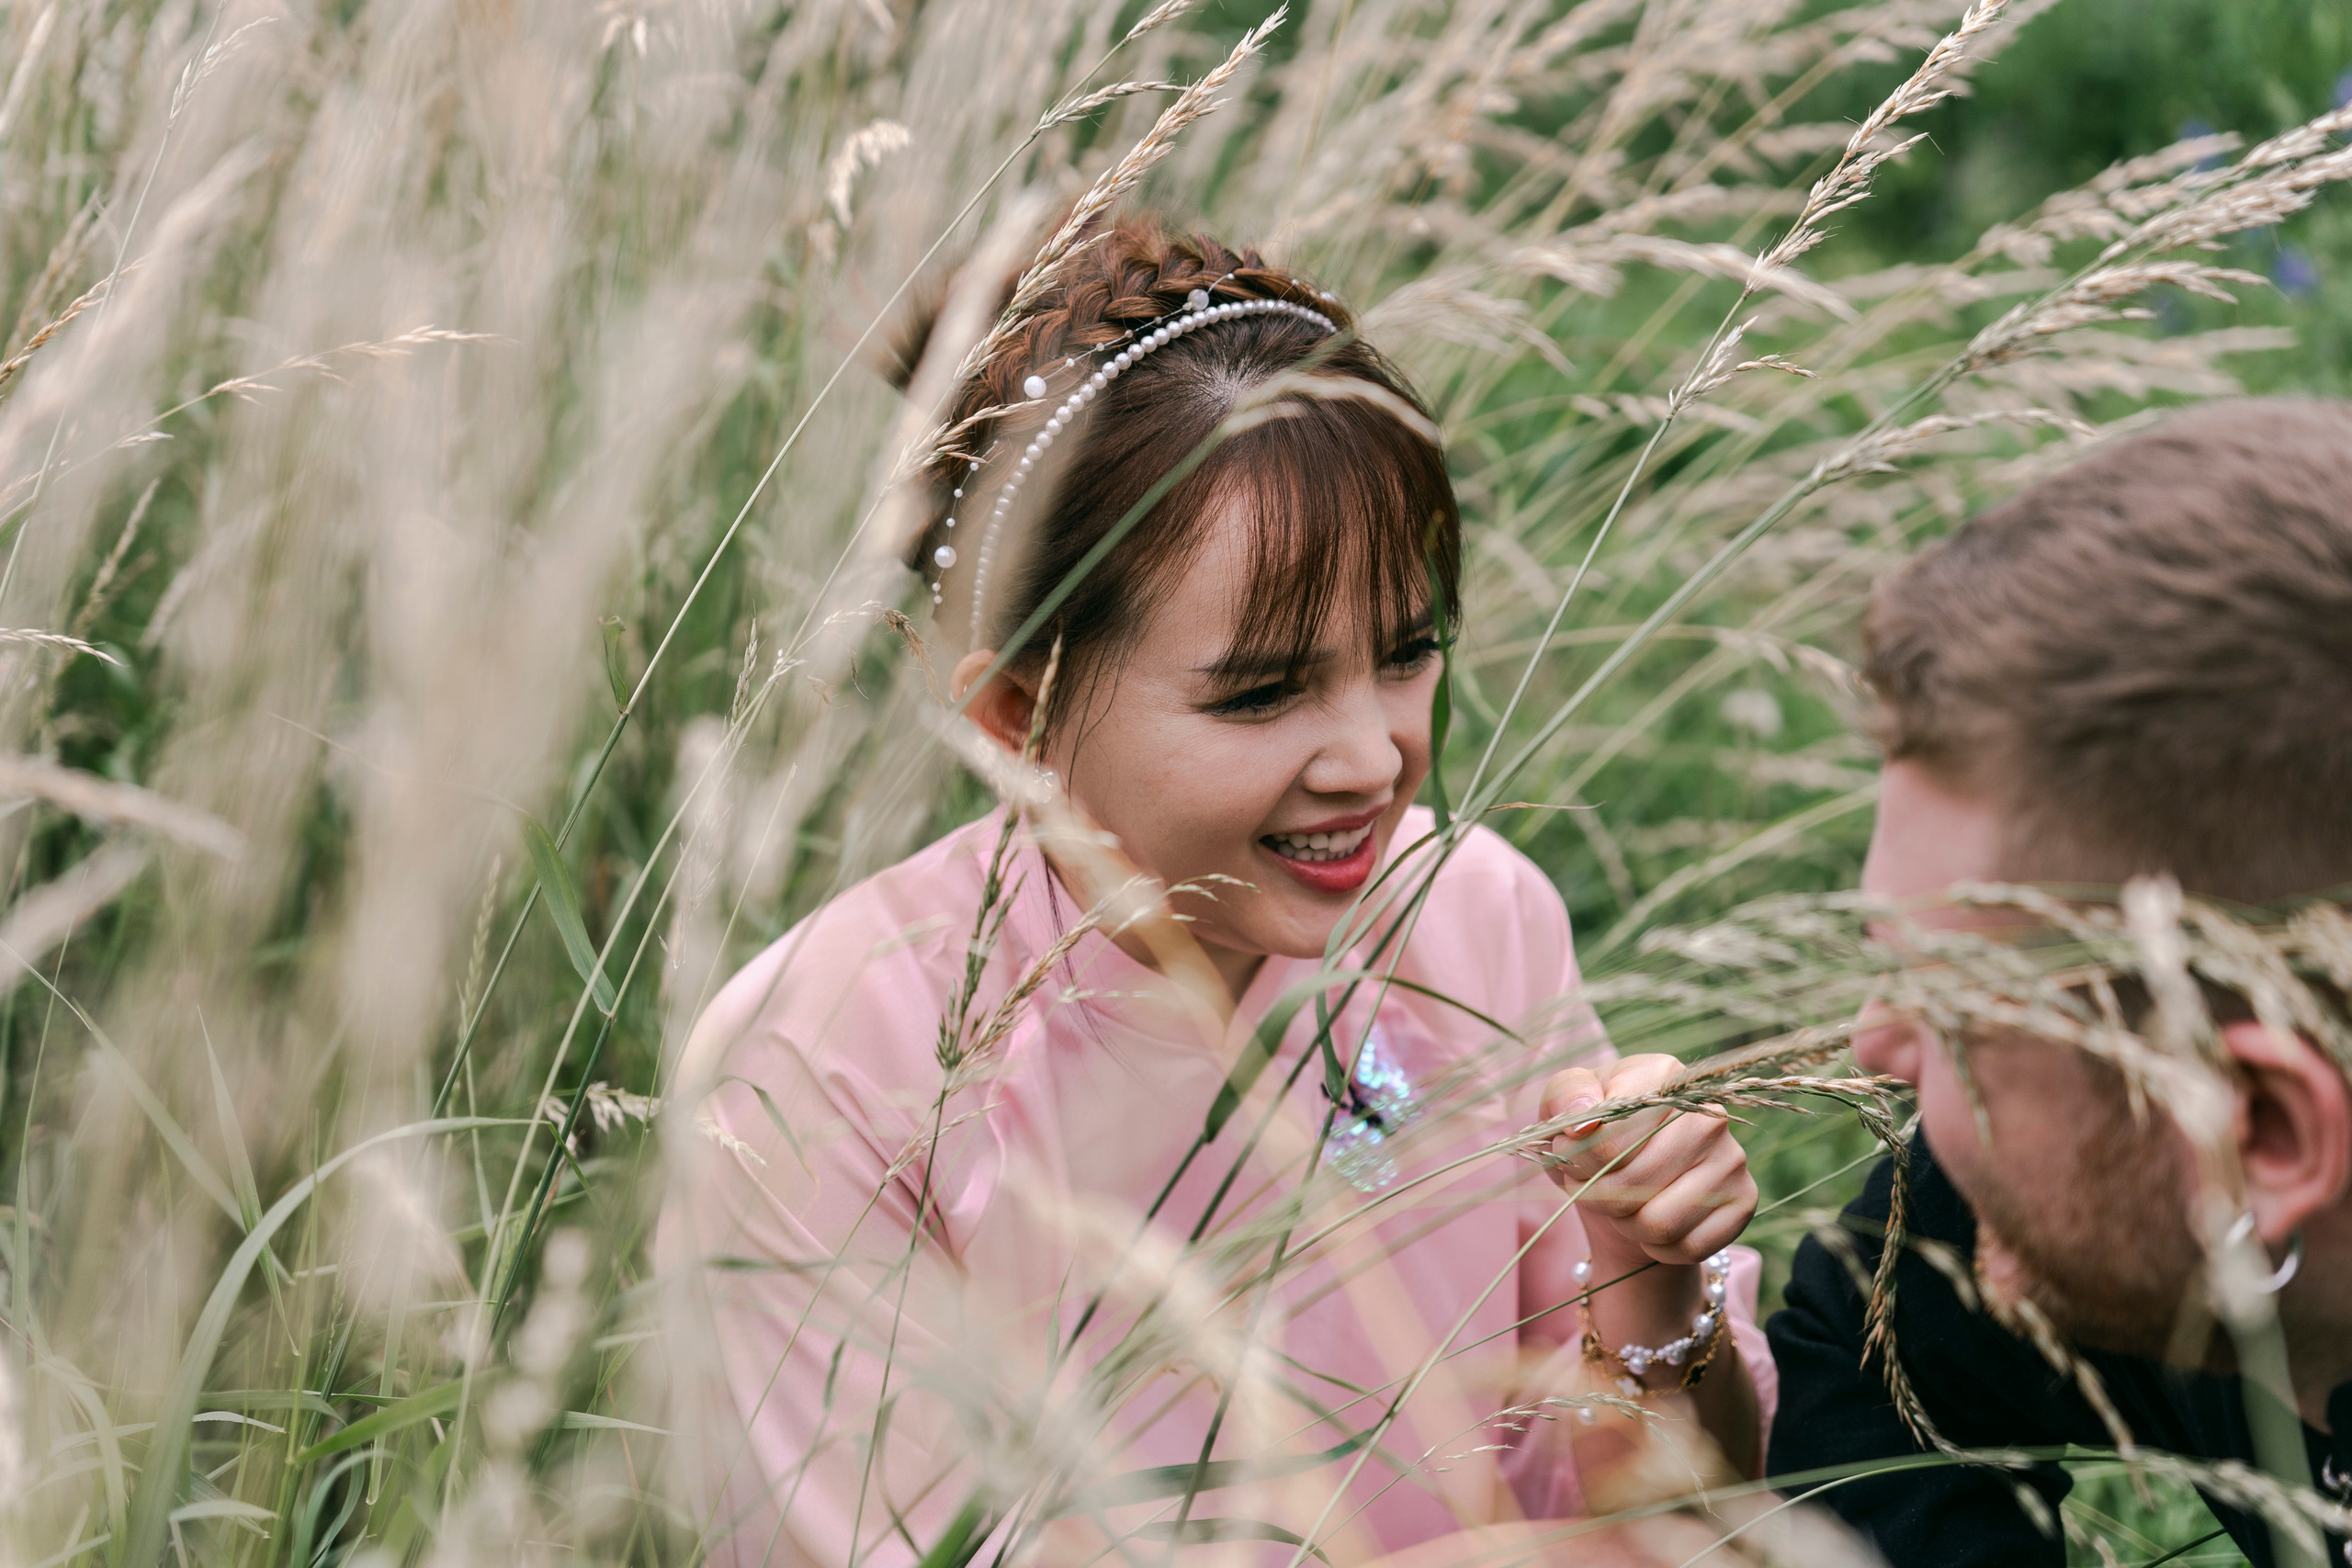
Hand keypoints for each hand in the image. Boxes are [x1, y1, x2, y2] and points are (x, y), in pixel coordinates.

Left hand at [1540, 1054, 1756, 1266]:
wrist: (1629, 1175)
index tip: (1572, 1154)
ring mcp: (1732, 1158)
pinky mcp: (1745, 1200)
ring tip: (1622, 1204)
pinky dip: (1659, 1248)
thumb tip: (1584, 1121)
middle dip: (1599, 1196)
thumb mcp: (1565, 1105)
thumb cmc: (1595, 1132)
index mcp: (1662, 1076)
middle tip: (1593, 1186)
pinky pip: (1689, 1248)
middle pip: (1634, 1183)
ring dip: (1627, 1225)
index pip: (1609, 1136)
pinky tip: (1652, 1222)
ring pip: (1660, 1223)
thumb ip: (1566, 1097)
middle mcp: (1707, 1114)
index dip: (1579, 1159)